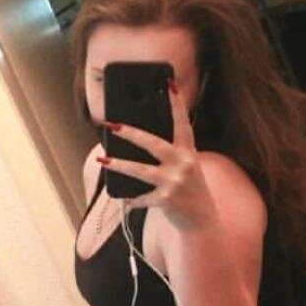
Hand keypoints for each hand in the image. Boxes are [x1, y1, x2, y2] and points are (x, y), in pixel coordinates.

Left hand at [99, 81, 216, 231]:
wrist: (203, 221)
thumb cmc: (189, 190)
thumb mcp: (186, 167)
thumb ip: (170, 153)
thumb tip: (138, 140)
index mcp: (189, 152)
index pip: (182, 123)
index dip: (176, 104)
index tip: (168, 84)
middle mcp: (184, 164)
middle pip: (153, 143)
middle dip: (130, 133)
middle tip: (112, 125)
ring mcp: (175, 182)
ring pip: (141, 170)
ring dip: (119, 164)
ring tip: (102, 159)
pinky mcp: (167, 200)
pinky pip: (142, 198)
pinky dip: (133, 199)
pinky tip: (126, 200)